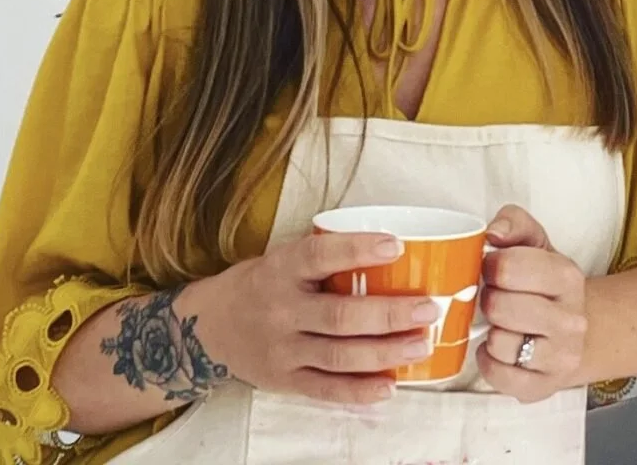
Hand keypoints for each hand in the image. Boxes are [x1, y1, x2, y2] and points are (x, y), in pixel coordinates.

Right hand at [198, 232, 439, 404]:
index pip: (321, 254)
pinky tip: (390, 385)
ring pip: (340, 355)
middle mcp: (281, 309)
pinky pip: (326, 390)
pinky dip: (359, 391)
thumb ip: (325, 255)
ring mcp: (282, 349)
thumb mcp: (283, 257)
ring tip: (421, 344)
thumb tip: (389, 246)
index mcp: (281, 269)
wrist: (209, 326)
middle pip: (340, 315)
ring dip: (386, 353)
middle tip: (427, 308)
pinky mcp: (285, 380)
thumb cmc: (261, 283)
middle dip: (389, 314)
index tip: (396, 245)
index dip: (358, 250)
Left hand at [477, 204, 587, 401]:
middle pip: (500, 307)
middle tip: (495, 297)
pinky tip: (497, 349)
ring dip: (490, 332)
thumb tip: (493, 233)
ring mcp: (561, 357)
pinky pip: (501, 378)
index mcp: (566, 276)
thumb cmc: (543, 279)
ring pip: (499, 344)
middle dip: (488, 299)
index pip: (507, 267)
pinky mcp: (545, 386)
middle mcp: (570, 319)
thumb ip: (513, 222)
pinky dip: (489, 362)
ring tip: (501, 323)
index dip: (489, 266)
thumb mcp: (533, 240)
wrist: (574, 325)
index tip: (492, 269)